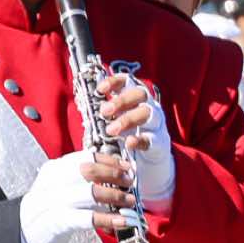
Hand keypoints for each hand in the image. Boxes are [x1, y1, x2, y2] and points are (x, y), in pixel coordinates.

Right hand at [20, 150, 133, 242]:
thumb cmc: (49, 209)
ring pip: (89, 192)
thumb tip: (119, 173)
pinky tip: (122, 221)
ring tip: (130, 201)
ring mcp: (53, 201)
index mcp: (54, 169)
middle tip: (130, 182)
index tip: (128, 166)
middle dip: (114, 174)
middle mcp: (52, 182)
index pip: (86, 157)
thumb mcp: (61, 187)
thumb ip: (83, 179)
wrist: (22, 234)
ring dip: (115, 196)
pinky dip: (108, 219)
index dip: (111, 161)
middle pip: (88, 170)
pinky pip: (86, 218)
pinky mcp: (56, 222)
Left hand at [99, 71, 174, 204]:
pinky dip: (140, 139)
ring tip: (111, 130)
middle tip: (104, 112)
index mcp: (136, 100)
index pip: (128, 82)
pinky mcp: (159, 142)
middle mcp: (148, 107)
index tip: (100, 90)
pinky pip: (152, 138)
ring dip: (128, 119)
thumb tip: (84, 104)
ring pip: (148, 112)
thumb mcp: (116, 122)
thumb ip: (105, 114)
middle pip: (140, 93)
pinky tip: (129, 143)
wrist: (150, 161)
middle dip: (121, 100)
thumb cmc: (129, 136)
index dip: (115, 82)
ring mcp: (156, 124)